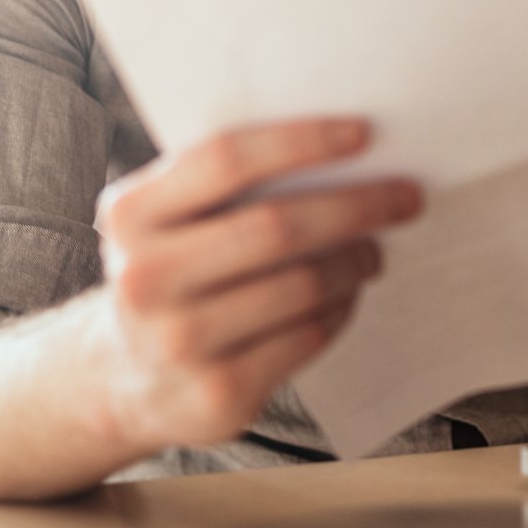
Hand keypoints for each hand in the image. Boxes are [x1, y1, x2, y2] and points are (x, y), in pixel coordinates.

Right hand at [92, 117, 421, 451]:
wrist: (123, 378)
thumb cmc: (169, 272)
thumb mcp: (165, 219)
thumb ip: (222, 183)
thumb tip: (341, 149)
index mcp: (130, 214)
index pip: (225, 160)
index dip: (301, 142)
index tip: (363, 133)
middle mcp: (144, 278)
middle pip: (276, 226)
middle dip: (355, 205)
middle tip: (405, 195)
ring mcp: (178, 343)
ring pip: (301, 285)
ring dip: (355, 261)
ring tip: (374, 249)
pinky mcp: (218, 394)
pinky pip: (306, 336)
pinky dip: (340, 308)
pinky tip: (347, 293)